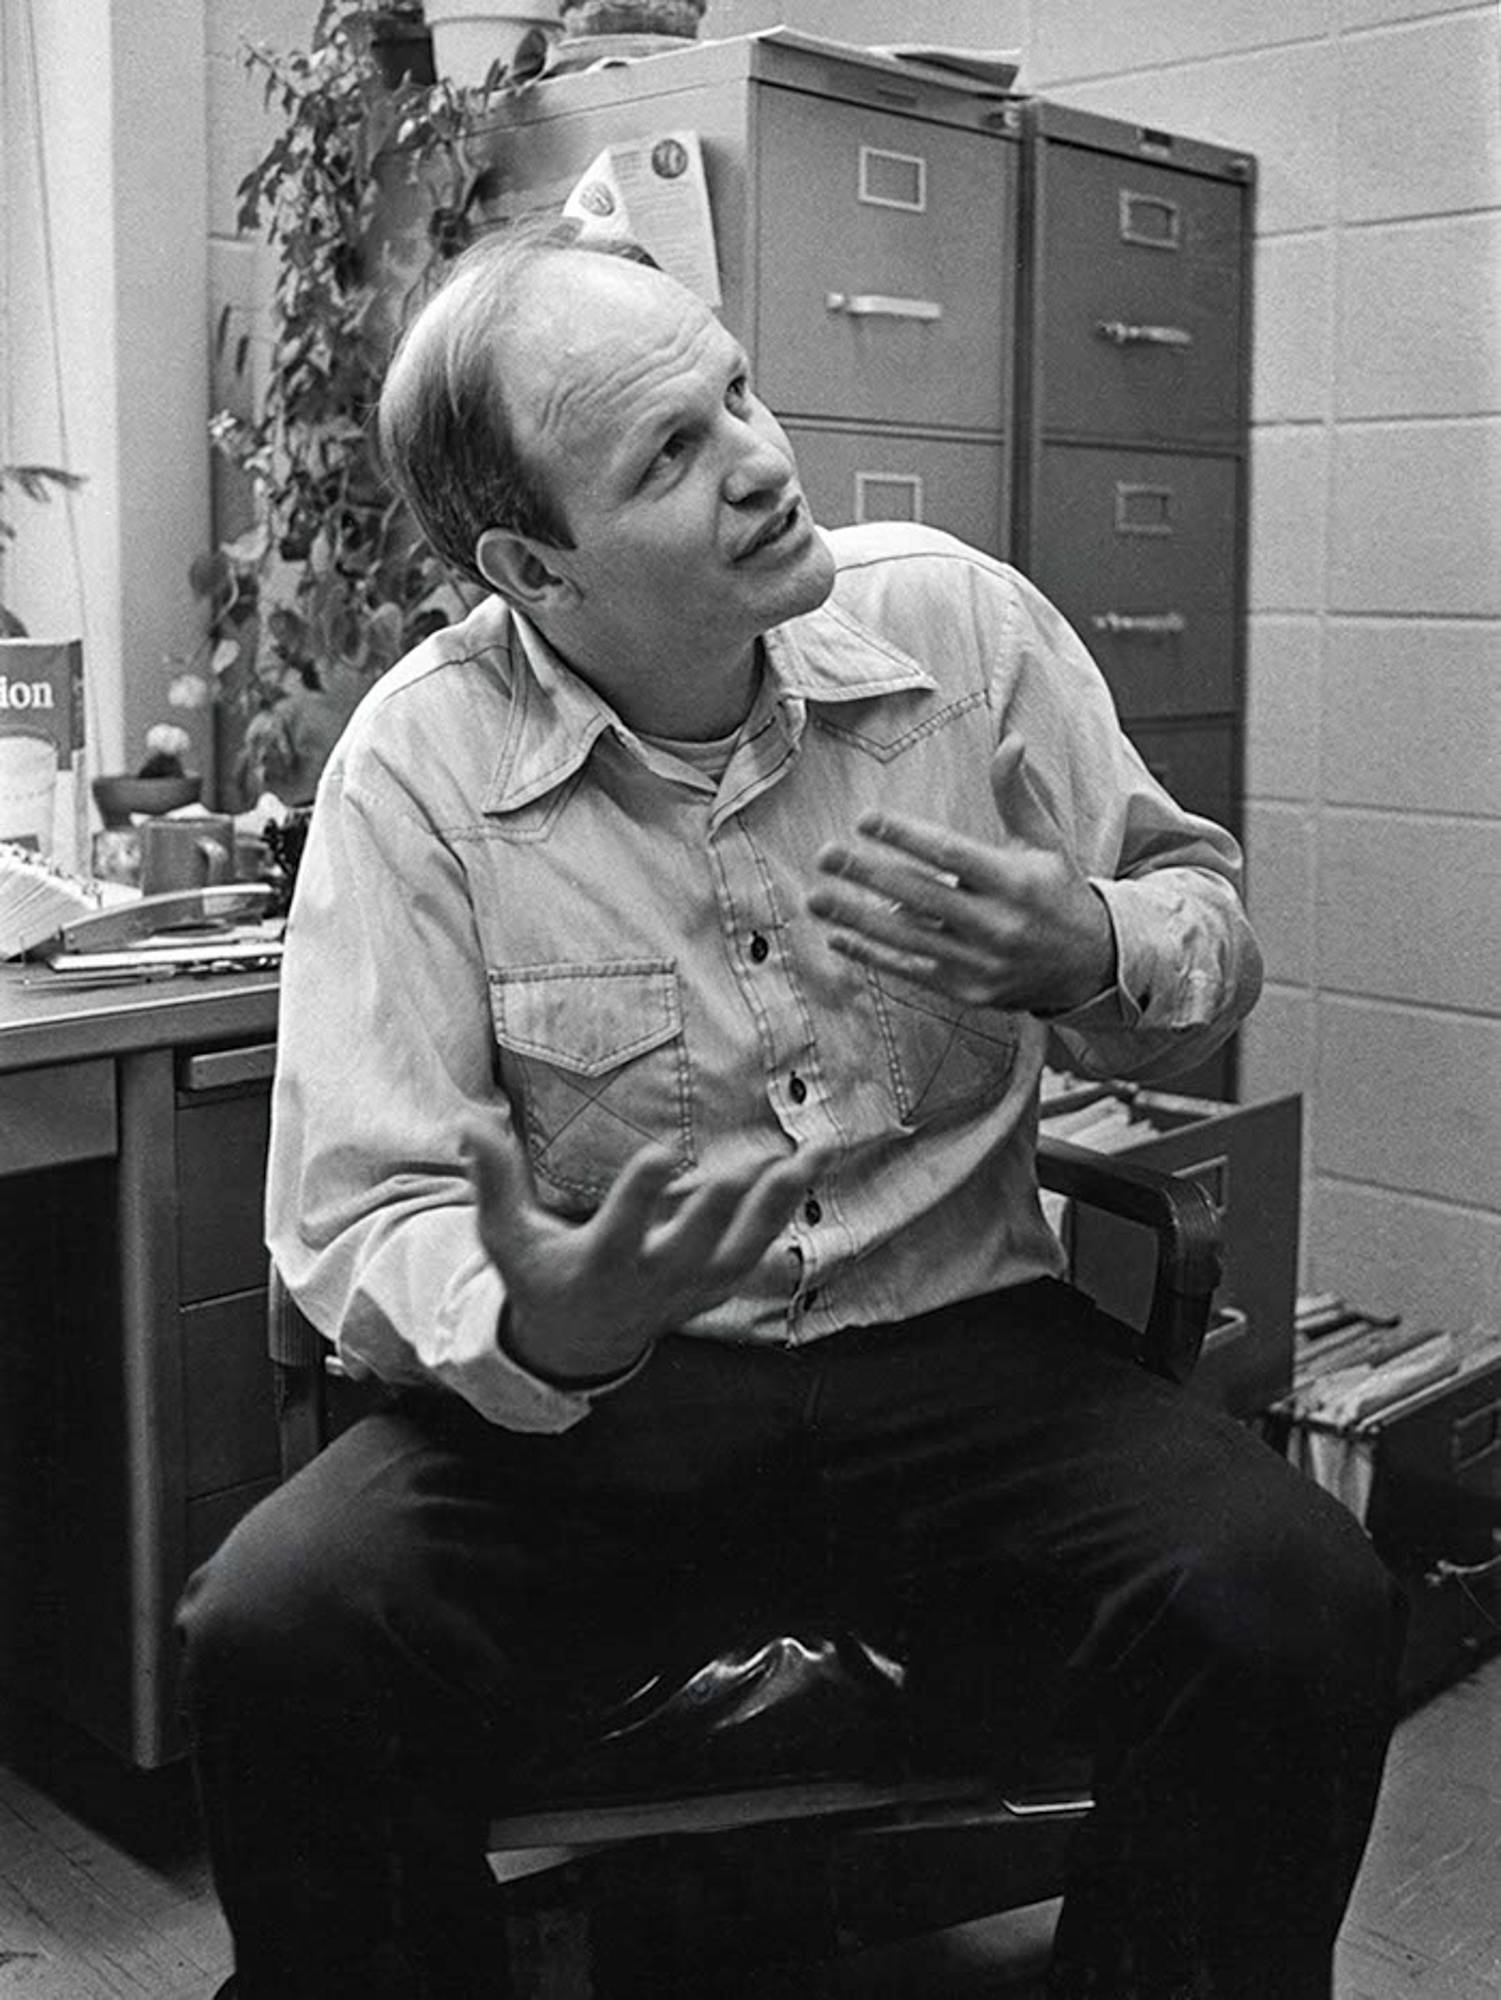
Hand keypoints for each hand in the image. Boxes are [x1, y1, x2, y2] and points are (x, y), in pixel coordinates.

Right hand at [462, 1120, 834, 1384]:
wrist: (581, 1340)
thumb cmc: (540, 1275)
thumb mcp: (507, 1237)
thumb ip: (493, 1182)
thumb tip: (467, 1124)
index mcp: (598, 1267)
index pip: (620, 1232)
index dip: (642, 1196)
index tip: (664, 1154)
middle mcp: (650, 1281)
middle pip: (691, 1249)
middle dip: (716, 1213)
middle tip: (741, 1169)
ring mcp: (690, 1287)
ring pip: (742, 1251)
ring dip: (776, 1205)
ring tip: (806, 1157)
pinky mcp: (715, 1283)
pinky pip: (759, 1247)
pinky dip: (785, 1207)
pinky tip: (809, 1163)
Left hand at [805, 735, 1114, 1014]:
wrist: (1089, 966)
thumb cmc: (1057, 893)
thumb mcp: (1045, 842)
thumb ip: (1017, 795)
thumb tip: (1010, 741)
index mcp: (1016, 882)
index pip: (951, 854)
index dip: (906, 837)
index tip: (864, 819)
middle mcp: (998, 924)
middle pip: (921, 896)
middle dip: (868, 874)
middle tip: (826, 855)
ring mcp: (981, 962)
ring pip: (908, 938)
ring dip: (856, 918)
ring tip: (816, 897)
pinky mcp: (967, 991)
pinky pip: (911, 971)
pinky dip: (872, 955)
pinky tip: (838, 937)